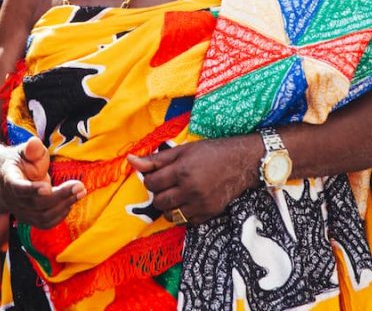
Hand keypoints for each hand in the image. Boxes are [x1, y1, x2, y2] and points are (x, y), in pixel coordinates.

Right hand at [0, 137, 85, 228]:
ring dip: (64, 206)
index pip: (18, 188)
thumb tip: (34, 143)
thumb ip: (31, 148)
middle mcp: (13, 200)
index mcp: (9, 180)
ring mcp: (21, 212)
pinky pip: (46, 223)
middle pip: (36, 204)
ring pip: (43, 217)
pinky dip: (60, 215)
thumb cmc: (19, 162)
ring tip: (80, 192)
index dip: (31, 190)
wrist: (5, 180)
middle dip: (60, 196)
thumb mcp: (23, 150)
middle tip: (79, 186)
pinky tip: (70, 202)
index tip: (47, 188)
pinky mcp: (30, 219)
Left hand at [128, 136, 260, 224]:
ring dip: (169, 206)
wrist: (242, 163)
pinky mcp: (208, 214)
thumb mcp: (183, 150)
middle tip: (168, 184)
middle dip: (159, 194)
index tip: (158, 175)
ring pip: (171, 215)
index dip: (151, 180)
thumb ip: (155, 159)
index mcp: (182, 171)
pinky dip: (184, 213)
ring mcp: (200, 204)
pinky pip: (186, 221)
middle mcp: (190, 190)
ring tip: (177, 193)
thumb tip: (130, 161)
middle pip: (159, 201)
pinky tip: (190, 200)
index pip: (152, 184)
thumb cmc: (210, 152)